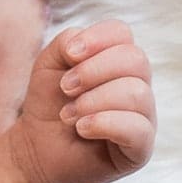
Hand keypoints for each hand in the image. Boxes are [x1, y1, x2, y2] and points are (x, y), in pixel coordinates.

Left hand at [6, 20, 155, 182]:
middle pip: (136, 60)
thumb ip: (66, 41)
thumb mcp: (49, 63)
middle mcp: (137, 85)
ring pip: (137, 93)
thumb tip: (81, 46)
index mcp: (118, 61)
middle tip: (66, 88)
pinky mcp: (141, 148)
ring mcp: (143, 117)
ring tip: (68, 115)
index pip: (123, 34)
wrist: (38, 148)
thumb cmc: (49, 103)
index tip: (69, 55)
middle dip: (93, 71)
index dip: (96, 39)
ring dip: (93, 101)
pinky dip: (104, 123)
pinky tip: (82, 128)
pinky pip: (138, 129)